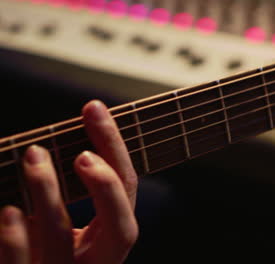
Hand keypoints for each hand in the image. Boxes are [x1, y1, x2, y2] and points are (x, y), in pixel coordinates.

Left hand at [0, 100, 138, 263]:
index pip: (127, 192)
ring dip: (50, 193)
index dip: (116, 150)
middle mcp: (94, 262)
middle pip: (121, 229)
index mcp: (107, 241)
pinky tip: (9, 211)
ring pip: (63, 240)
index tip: (94, 112)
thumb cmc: (34, 246)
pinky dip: (16, 237)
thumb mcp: (57, 222)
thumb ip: (64, 192)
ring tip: (34, 155)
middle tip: (82, 154)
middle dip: (106, 186)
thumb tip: (52, 142)